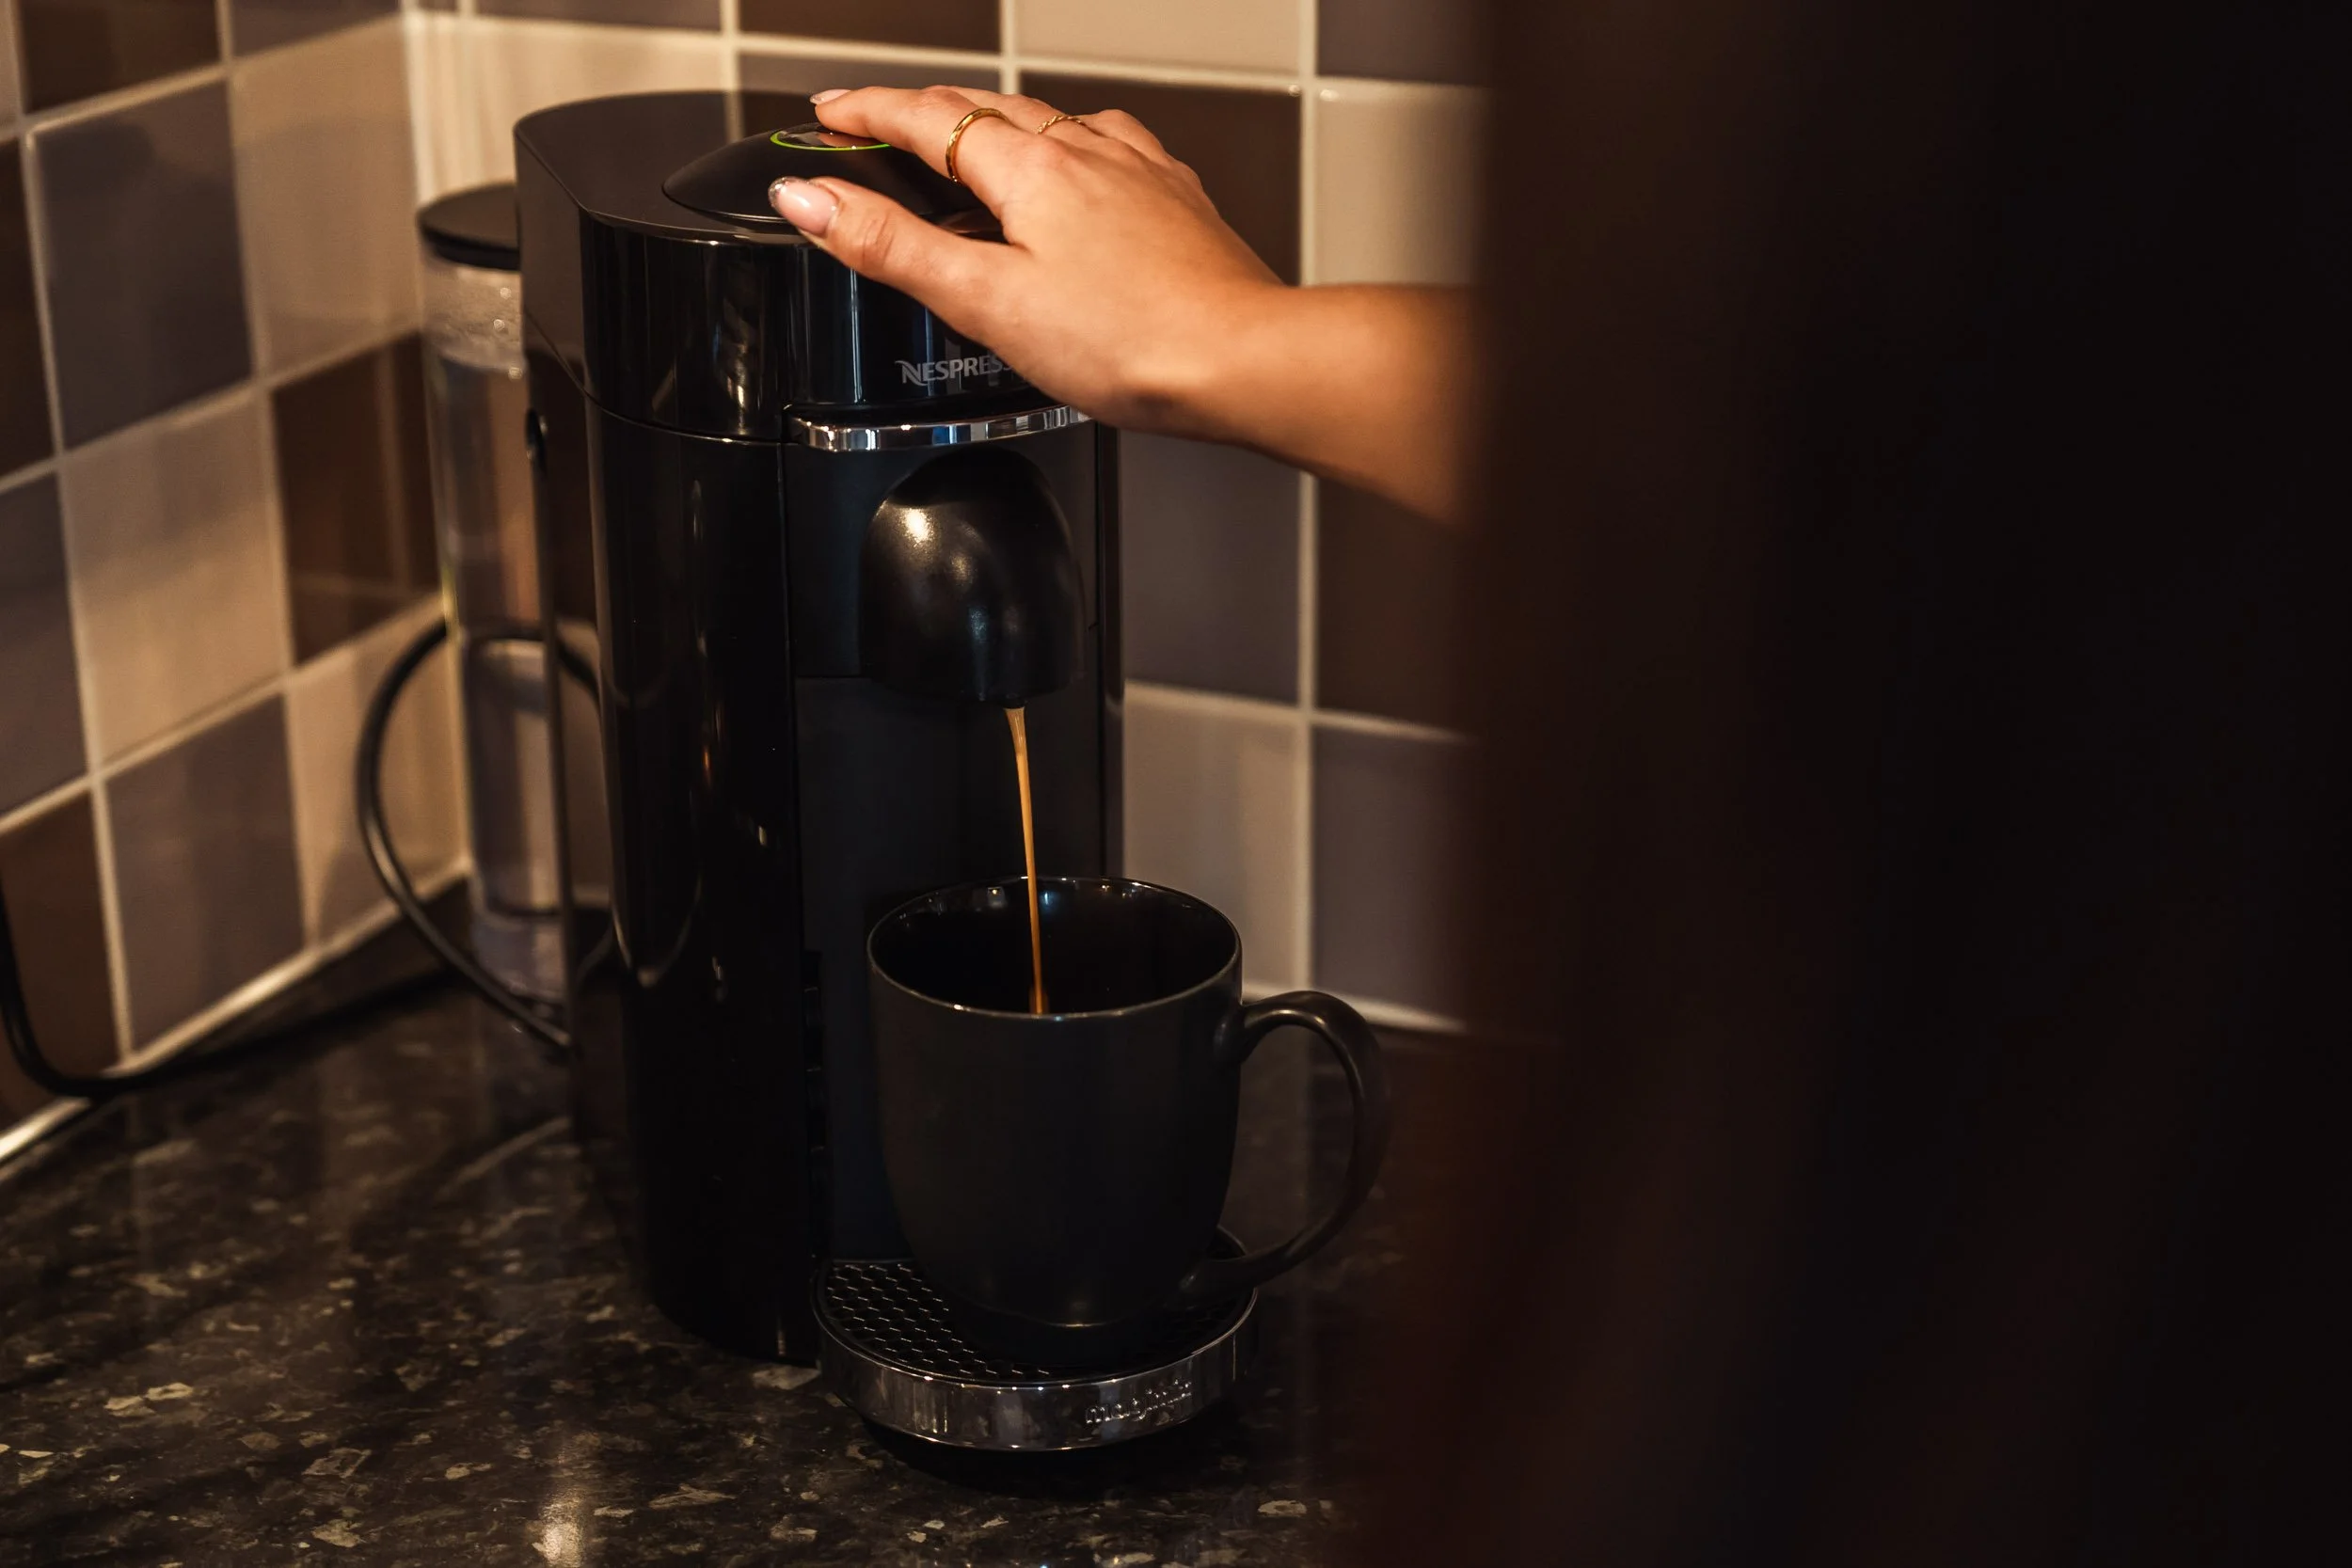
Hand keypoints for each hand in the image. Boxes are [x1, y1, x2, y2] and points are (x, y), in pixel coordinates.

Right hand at [769, 86, 1282, 439]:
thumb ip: (893, 247)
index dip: (866, 112)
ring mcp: (1138, 172)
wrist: (1243, 361)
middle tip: (877, 124)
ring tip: (963, 146)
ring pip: (1048, 123)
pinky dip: (1064, 150)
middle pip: (984, 109)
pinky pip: (1106, 149)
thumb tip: (812, 198)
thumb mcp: (987, 300)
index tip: (828, 113)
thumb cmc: (1133, 341)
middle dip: (920, 113)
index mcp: (1032, 168)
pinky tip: (1075, 172)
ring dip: (992, 126)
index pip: (924, 118)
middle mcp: (1088, 151)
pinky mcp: (1174, 201)